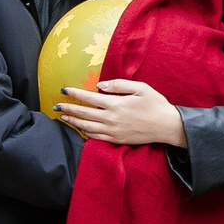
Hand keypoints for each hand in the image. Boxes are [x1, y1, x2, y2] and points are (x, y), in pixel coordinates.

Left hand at [59, 78, 186, 147]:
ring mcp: (113, 131)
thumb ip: (119, 85)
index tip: (64, 90)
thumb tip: (100, 86)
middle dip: (68, 108)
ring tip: (63, 116)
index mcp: (116, 104)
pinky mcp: (117, 139)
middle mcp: (111, 118)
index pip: (89, 98)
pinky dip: (84, 132)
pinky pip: (96, 137)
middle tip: (56, 105)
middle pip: (83, 113)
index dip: (74, 93)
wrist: (168, 126)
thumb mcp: (141, 88)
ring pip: (86, 126)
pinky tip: (79, 128)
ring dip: (73, 121)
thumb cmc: (156, 104)